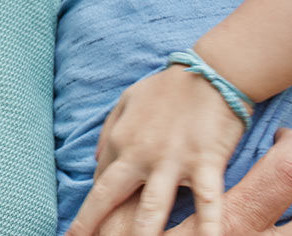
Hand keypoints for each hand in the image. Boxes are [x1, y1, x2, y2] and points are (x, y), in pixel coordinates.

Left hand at [69, 65, 245, 235]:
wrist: (209, 72)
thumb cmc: (166, 88)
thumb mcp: (126, 102)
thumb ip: (109, 132)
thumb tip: (94, 161)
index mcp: (121, 140)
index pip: (100, 182)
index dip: (90, 210)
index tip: (82, 230)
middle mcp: (140, 154)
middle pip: (110, 197)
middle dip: (94, 226)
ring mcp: (172, 160)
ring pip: (152, 208)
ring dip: (142, 235)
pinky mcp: (205, 163)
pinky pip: (207, 202)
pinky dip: (207, 227)